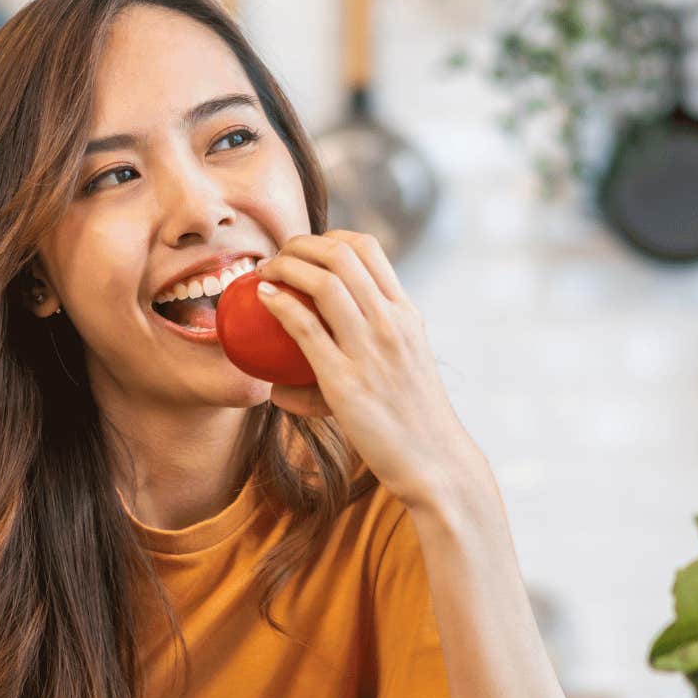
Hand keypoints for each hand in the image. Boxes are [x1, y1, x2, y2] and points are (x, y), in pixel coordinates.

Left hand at [254, 232, 485, 512]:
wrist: (435, 460)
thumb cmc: (414, 419)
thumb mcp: (404, 365)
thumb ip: (370, 348)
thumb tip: (325, 347)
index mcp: (406, 313)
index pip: (368, 248)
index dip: (328, 237)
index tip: (306, 250)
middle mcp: (392, 322)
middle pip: (340, 254)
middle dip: (300, 243)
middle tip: (277, 256)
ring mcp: (371, 348)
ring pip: (323, 281)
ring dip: (285, 265)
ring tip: (265, 272)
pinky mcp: (346, 380)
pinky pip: (305, 328)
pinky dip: (280, 304)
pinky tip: (263, 298)